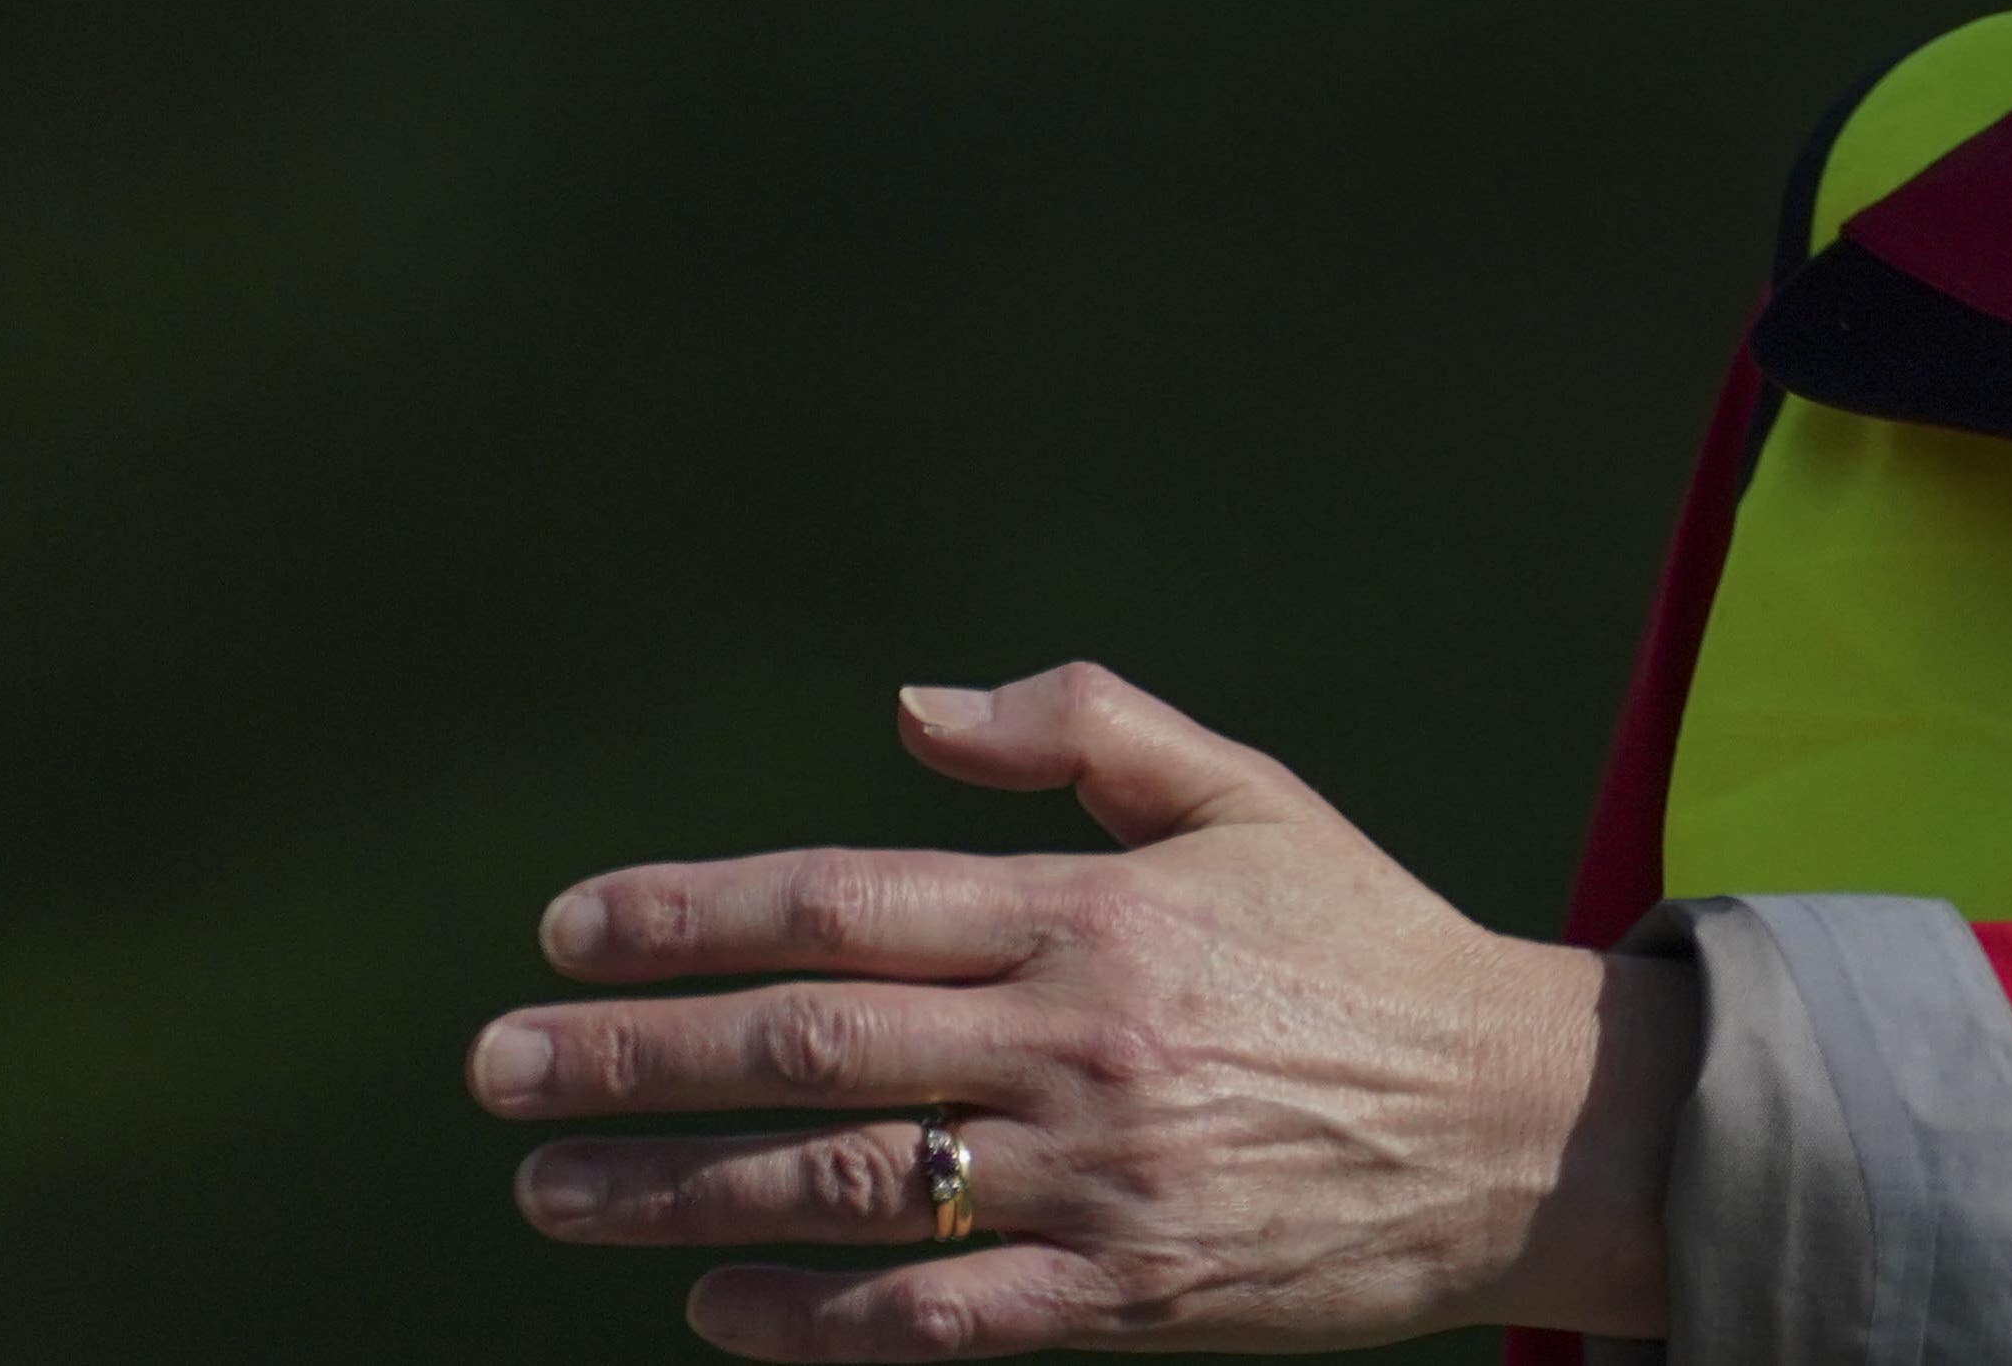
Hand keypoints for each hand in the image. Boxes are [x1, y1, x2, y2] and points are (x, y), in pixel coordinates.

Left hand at [471, 665, 1680, 1355]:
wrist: (1516, 1124)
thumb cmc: (1365, 947)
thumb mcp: (1251, 799)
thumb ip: (1085, 732)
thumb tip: (910, 706)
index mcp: (1099, 910)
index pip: (849, 903)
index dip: (693, 916)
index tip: (569, 931)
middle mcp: (1081, 1041)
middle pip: (811, 1047)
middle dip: (631, 1056)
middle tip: (495, 1066)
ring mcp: (1098, 1179)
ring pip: (845, 1186)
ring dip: (670, 1191)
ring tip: (547, 1187)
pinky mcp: (1124, 1296)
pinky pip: (933, 1320)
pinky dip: (808, 1315)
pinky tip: (707, 1300)